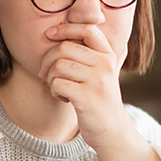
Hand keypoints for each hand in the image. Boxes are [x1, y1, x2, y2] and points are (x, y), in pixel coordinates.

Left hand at [39, 23, 130, 151]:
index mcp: (108, 55)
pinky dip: (54, 91)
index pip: (88, 29)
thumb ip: (89, 55)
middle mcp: (105, 65)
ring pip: (58, 66)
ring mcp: (97, 81)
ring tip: (58, 88)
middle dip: (48, 60)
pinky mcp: (86, 97)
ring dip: (50, 78)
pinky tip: (63, 98)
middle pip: (65, 48)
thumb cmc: (101, 101)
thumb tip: (62, 34)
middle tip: (46, 74)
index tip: (50, 34)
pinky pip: (57, 83)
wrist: (113, 132)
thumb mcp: (102, 74)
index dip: (65, 28)